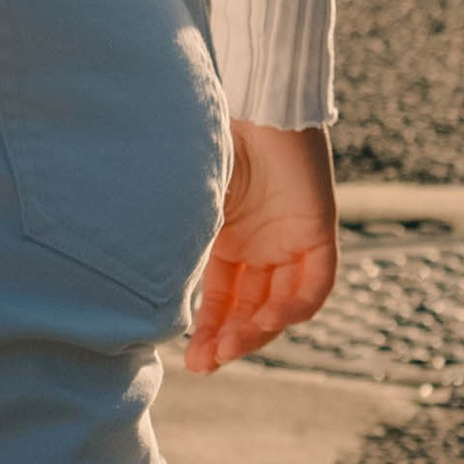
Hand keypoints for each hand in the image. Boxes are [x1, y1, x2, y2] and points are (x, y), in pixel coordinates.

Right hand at [183, 119, 339, 375]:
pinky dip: (295, 307)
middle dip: (230, 340)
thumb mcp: (187, 204)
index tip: (192, 363)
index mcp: (228, 236)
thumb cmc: (207, 144)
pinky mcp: (318, 230)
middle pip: (251, 308)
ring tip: (232, 346)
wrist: (249, 100)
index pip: (223, 298)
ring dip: (259, 331)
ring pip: (281, 304)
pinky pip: (315, 284)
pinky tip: (268, 320)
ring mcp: (290, 238)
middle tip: (208, 362)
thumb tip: (144, 297)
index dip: (209, 331)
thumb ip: (177, 246)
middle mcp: (260, 243)